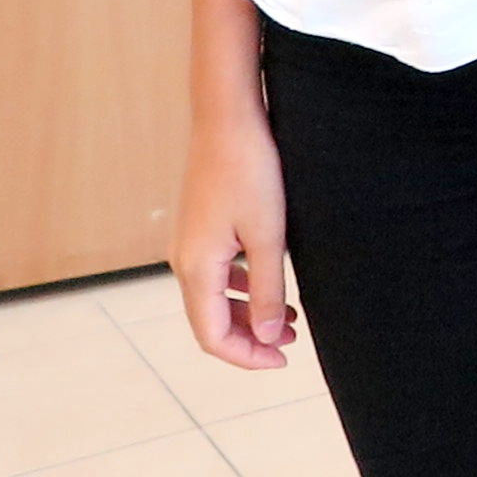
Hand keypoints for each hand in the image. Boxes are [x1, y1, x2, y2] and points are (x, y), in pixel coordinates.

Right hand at [172, 110, 297, 369]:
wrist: (228, 117)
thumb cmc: (250, 170)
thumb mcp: (269, 235)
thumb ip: (268, 290)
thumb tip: (271, 336)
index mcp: (196, 268)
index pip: (213, 337)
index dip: (247, 357)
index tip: (284, 360)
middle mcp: (184, 260)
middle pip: (211, 322)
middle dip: (250, 338)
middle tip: (292, 342)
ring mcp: (189, 242)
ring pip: (214, 298)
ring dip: (248, 313)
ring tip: (291, 318)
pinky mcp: (200, 226)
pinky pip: (216, 273)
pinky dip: (241, 287)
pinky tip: (269, 281)